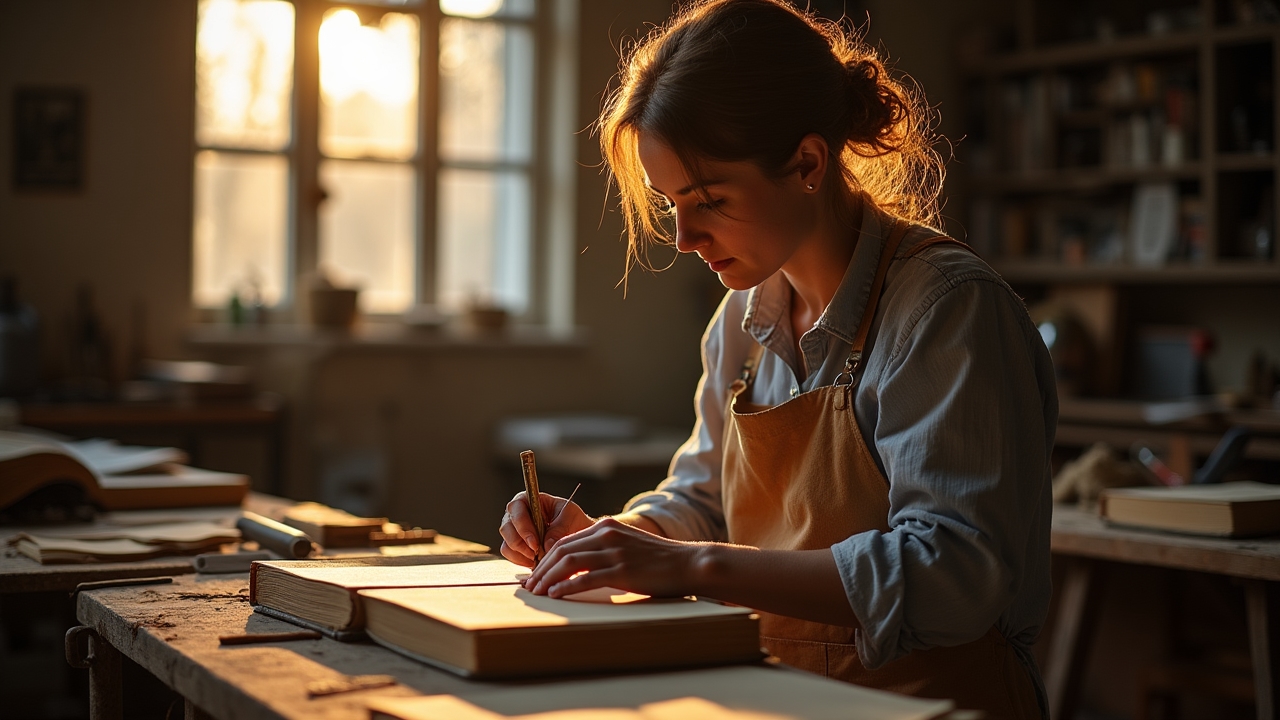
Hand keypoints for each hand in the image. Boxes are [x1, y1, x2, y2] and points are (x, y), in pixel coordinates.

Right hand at [498, 491, 592, 566]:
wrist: (575, 533)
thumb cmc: (572, 519)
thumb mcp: (570, 518)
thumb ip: (558, 529)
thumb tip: (546, 545)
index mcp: (528, 499)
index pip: (516, 508)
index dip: (523, 527)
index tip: (535, 543)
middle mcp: (516, 514)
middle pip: (506, 528)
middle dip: (521, 544)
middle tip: (537, 554)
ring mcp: (513, 530)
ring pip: (506, 543)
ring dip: (521, 554)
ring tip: (538, 559)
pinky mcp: (514, 546)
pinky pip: (509, 555)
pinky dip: (520, 561)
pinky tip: (534, 563)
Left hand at [523, 517, 699, 597]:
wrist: (688, 563)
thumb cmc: (659, 560)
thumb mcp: (627, 545)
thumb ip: (604, 549)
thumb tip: (579, 565)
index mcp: (606, 526)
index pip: (565, 541)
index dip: (545, 558)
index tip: (534, 574)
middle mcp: (607, 535)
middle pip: (561, 550)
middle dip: (541, 569)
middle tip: (529, 586)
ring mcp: (614, 552)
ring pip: (569, 562)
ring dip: (548, 578)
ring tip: (537, 593)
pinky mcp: (622, 571)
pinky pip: (586, 578)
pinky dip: (566, 586)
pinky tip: (555, 594)